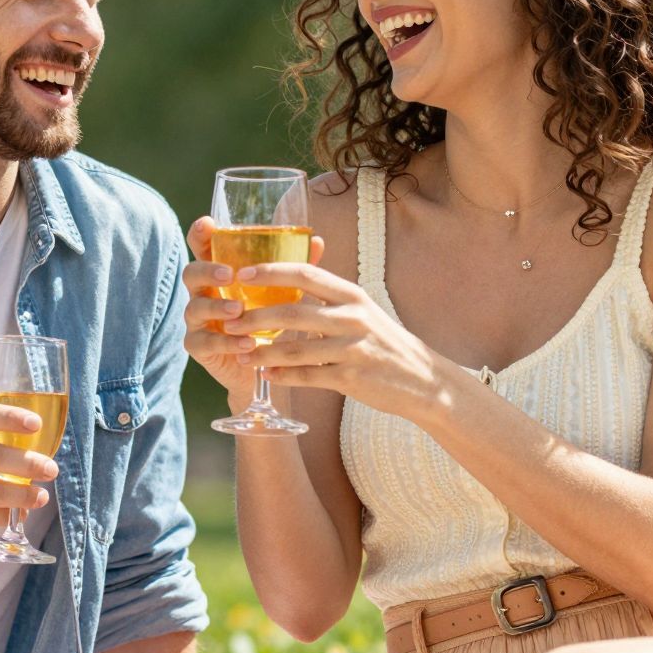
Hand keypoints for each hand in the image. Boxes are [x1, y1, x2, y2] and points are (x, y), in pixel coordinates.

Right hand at [180, 216, 327, 411]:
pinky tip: (247, 343)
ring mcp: (197, 321)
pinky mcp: (200, 347)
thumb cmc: (267, 321)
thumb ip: (293, 269)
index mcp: (219, 275)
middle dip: (207, 270)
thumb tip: (318, 241)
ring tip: (238, 310)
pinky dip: (227, 342)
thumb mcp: (281, 294)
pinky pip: (205, 342)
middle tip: (229, 274)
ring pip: (194, 308)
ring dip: (217, 307)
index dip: (200, 234)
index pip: (203, 249)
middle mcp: (203, 294)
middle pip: (191, 274)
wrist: (261, 366)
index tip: (207, 224)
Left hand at [223, 262, 453, 418]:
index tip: (242, 274)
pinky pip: (308, 377)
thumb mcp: (362, 310)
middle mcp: (352, 317)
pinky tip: (267, 375)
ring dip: (263, 352)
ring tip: (241, 354)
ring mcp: (352, 348)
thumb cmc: (384, 342)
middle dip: (255, 317)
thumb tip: (289, 282)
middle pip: (293, 312)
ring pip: (295, 349)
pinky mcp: (351, 377)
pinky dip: (283, 376)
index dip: (270, 272)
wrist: (422, 379)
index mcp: (351, 295)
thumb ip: (329, 298)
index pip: (305, 274)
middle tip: (230, 321)